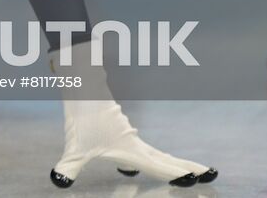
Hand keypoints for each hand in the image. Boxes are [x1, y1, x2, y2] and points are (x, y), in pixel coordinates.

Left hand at [50, 42, 214, 187]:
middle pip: (166, 159)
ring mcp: (129, 134)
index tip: (196, 181)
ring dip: (174, 162)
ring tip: (189, 171)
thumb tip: (57, 181)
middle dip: (186, 167)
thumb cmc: (81, 115)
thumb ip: (68, 165)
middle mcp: (134, 142)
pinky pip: (145, 147)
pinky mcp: (121, 128)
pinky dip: (157, 156)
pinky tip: (155, 160)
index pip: (159, 167)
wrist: (83, 83)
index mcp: (130, 149)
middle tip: (209, 173)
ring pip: (157, 152)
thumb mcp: (73, 146)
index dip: (177, 175)